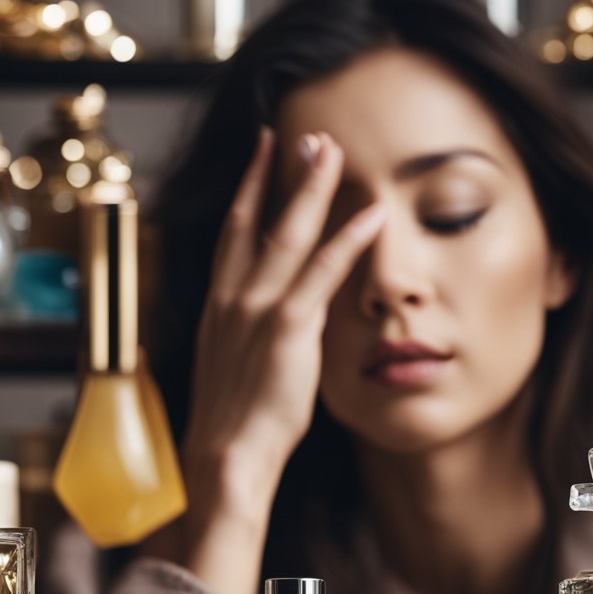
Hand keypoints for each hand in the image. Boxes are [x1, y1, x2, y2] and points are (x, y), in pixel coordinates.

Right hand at [178, 127, 384, 593]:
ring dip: (312, 187)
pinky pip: (322, 273)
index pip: (234, 235)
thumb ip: (252, 335)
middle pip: (258, 219)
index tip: (262, 154)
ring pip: (289, 233)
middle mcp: (233, 297)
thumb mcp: (236, 368)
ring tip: (332, 149)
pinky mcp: (286, 328)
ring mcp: (257, 309)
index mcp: (220, 306)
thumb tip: (275, 326)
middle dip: (281, 172)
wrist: (223, 458)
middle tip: (306, 135)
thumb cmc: (233, 424)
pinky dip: (349, 240)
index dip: (249, 190)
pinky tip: (373, 213)